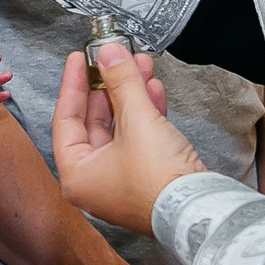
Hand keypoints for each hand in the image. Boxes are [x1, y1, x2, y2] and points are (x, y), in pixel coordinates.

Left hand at [51, 44, 201, 234]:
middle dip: (110, 86)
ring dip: (131, 96)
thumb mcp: (136, 119)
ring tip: (141, 66)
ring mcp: (121, 181)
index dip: (73, 84)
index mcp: (76, 175)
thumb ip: (121, 82)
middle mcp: (94, 181)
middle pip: (94, 122)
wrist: (199, 211)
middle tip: (115, 59)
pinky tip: (154, 90)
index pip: (65, 119)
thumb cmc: (157, 180)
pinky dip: (146, 114)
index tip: (80, 59)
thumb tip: (109, 53)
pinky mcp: (146, 178)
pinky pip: (139, 139)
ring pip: (120, 128)